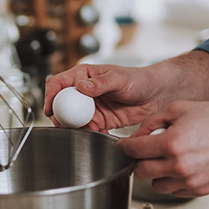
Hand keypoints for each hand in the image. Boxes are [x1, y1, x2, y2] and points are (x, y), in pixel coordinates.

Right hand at [43, 64, 166, 131]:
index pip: (59, 83)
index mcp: (84, 75)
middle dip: (62, 116)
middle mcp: (84, 91)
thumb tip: (82, 87)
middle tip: (69, 124)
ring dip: (77, 127)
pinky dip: (90, 133)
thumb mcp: (120, 78)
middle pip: (62, 104)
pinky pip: (87, 128)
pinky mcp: (99, 120)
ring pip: (73, 119)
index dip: (51, 95)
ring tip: (91, 128)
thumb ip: (101, 83)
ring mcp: (91, 107)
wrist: (157, 95)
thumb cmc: (139, 79)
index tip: (51, 108)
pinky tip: (101, 132)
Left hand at [117, 100, 208, 196]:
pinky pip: (175, 191)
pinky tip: (183, 166)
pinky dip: (174, 181)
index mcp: (172, 143)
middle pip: (141, 172)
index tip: (125, 146)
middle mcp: (179, 165)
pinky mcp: (200, 190)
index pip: (134, 150)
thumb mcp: (180, 108)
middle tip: (147, 152)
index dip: (126, 146)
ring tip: (169, 159)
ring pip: (156, 186)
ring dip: (157, 174)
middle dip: (140, 160)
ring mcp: (190, 181)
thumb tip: (137, 135)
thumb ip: (152, 121)